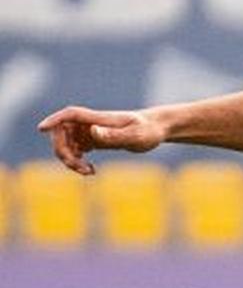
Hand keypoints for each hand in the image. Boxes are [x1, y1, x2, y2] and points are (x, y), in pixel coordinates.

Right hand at [37, 106, 165, 174]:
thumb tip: (93, 132)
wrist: (156, 130)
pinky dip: (77, 162)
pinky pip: (75, 150)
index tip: (41, 129)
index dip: (53, 120)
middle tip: (80, 167)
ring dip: (70, 160)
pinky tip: (90, 170)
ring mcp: (89, 132)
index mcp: (97, 119)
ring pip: (66, 144)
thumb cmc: (148, 130)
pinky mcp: (93, 141)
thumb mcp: (135, 135)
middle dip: (63, 151)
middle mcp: (90, 124)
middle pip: (61, 133)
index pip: (69, 115)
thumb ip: (114, 135)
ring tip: (88, 172)